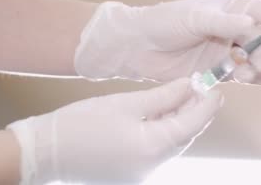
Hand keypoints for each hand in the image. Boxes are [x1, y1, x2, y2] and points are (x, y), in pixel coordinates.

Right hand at [7, 78, 220, 184]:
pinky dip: (164, 131)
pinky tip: (163, 112)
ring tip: (185, 94)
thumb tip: (191, 85)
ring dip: (180, 120)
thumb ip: (164, 96)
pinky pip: (157, 150)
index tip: (216, 86)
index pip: (193, 123)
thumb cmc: (81, 125)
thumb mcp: (126, 103)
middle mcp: (153, 167)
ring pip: (172, 143)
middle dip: (195, 110)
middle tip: (202, 86)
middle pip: (184, 135)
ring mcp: (142, 174)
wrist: (44, 153)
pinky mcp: (132, 173)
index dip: (207, 104)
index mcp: (153, 149)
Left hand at [74, 0, 260, 82]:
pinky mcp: (218, 70)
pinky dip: (260, 78)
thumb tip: (251, 24)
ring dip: (260, 67)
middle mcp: (233, 28)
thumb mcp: (194, 17)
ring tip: (250, 74)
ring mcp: (227, 50)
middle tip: (258, 63)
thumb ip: (223, 23)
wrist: (138, 47)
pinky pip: (244, 75)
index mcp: (231, 7)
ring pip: (254, 59)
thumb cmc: (163, 22)